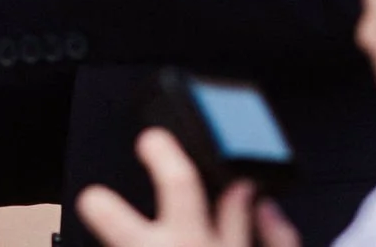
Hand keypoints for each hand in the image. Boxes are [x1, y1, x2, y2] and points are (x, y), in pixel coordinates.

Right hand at [75, 130, 297, 246]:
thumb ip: (126, 246)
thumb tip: (94, 241)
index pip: (115, 221)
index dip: (100, 204)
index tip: (95, 196)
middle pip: (182, 185)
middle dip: (168, 155)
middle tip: (155, 140)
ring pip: (237, 207)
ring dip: (233, 186)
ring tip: (227, 165)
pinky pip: (281, 243)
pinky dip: (276, 225)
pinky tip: (269, 207)